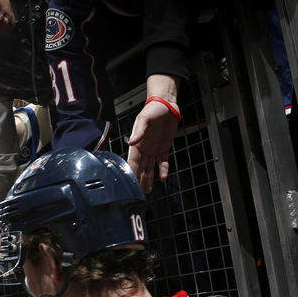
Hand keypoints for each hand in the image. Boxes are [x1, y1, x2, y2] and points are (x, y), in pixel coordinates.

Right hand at [128, 75, 180, 192]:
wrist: (166, 105)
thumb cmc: (153, 109)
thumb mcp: (145, 118)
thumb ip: (139, 130)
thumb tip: (131, 142)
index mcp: (138, 141)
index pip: (133, 160)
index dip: (132, 171)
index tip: (130, 181)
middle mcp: (145, 147)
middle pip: (141, 166)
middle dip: (140, 178)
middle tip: (139, 191)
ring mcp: (154, 148)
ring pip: (150, 166)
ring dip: (149, 177)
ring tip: (147, 189)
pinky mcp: (164, 147)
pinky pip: (163, 160)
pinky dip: (162, 169)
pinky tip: (162, 177)